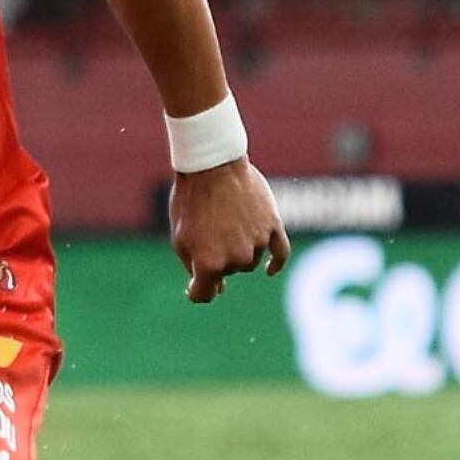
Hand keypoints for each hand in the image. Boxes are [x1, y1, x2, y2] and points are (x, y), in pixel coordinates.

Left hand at [170, 159, 292, 303]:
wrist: (212, 165)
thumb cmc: (190, 200)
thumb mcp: (180, 237)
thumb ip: (194, 268)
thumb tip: (217, 288)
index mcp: (209, 264)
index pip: (204, 295)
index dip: (196, 291)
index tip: (193, 286)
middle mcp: (236, 259)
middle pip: (228, 273)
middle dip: (216, 258)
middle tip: (206, 230)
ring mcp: (257, 243)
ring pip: (249, 262)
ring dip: (238, 251)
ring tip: (225, 222)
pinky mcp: (273, 227)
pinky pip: (280, 253)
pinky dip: (276, 264)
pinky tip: (270, 271)